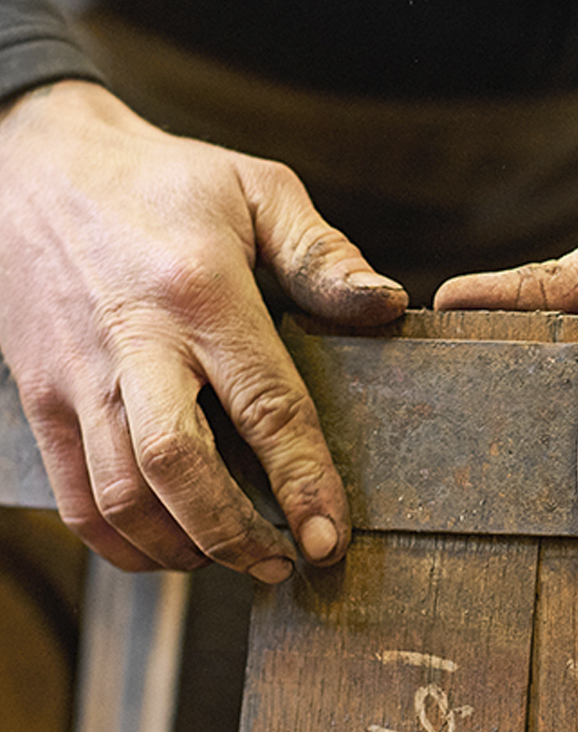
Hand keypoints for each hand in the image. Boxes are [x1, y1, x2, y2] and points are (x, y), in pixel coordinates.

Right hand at [0, 80, 406, 580]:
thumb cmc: (163, 181)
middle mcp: (133, 342)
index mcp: (200, 291)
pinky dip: (122, 541)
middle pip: (177, 467)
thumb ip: (322, 255)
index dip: (303, 479)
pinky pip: (74, 496)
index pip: (263, 404)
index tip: (331, 536)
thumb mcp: (256, 190)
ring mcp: (76, 377)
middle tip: (286, 561)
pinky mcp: (38, 398)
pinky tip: (170, 544)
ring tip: (236, 558)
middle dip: (235, 534)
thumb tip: (388, 305)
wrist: (35, 170)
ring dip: (181, 547)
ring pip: (119, 497)